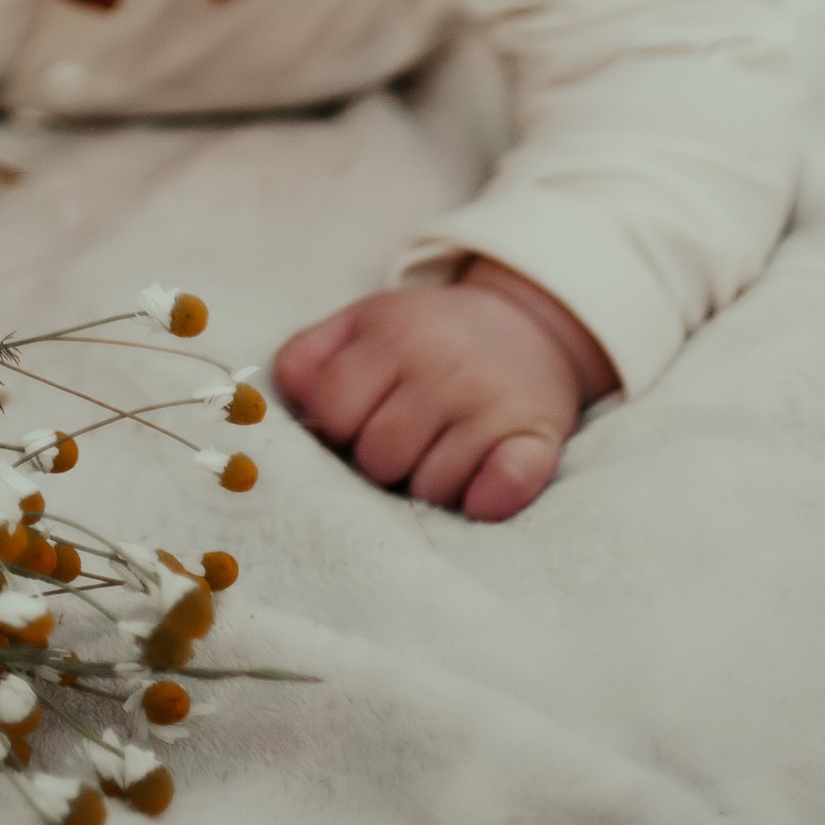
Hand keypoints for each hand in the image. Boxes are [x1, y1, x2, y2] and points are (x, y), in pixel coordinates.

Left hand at [274, 261, 615, 520]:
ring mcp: (493, 403)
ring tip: (439, 455)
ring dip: (428, 486)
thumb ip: (310, 357)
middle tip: (402, 441)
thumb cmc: (427, 337)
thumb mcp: (363, 323)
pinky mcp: (538, 438)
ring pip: (431, 488)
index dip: (336, 427)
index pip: (332, 410)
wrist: (527, 326)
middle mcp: (444, 366)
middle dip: (380, 462)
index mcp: (393, 333)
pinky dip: (486, 501)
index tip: (356, 421)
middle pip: (378, 458)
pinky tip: (479, 489)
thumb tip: (285, 403)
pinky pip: (501, 490)